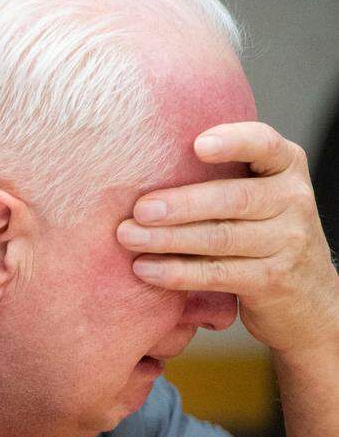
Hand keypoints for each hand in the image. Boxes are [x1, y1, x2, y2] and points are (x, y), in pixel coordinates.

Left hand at [116, 122, 338, 356]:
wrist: (307, 294)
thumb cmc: (260, 231)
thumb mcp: (255, 194)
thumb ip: (219, 175)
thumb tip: (142, 165)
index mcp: (285, 166)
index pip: (264, 144)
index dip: (232, 142)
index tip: (196, 145)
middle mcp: (293, 199)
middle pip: (233, 199)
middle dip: (181, 204)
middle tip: (138, 210)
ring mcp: (287, 241)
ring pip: (221, 237)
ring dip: (168, 239)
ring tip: (129, 237)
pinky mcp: (273, 280)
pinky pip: (218, 274)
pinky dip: (177, 272)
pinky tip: (144, 269)